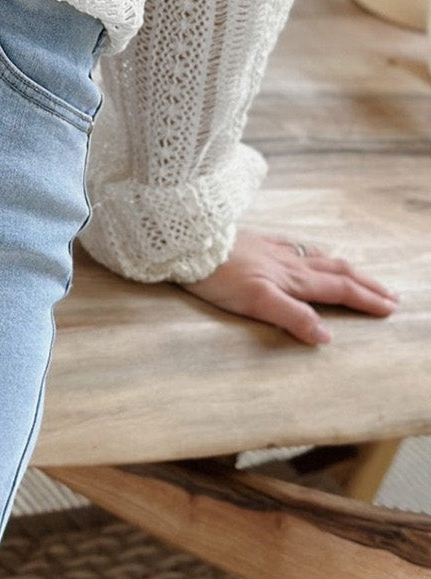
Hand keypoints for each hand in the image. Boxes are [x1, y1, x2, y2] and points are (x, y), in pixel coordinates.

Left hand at [177, 230, 400, 345]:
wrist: (189, 244)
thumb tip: (326, 336)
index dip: (365, 299)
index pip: (338, 289)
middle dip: (365, 284)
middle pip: (336, 271)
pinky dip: (313, 253)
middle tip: (390, 294)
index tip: (389, 307)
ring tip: (359, 275)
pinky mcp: (257, 242)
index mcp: (292, 279)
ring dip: (344, 268)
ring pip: (318, 257)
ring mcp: (273, 250)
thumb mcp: (257, 302)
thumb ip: (292, 317)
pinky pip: (294, 246)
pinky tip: (308, 252)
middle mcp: (288, 262)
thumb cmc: (218, 276)